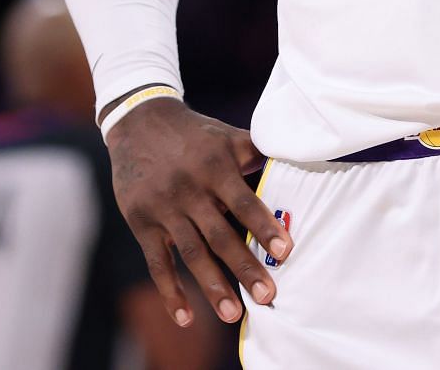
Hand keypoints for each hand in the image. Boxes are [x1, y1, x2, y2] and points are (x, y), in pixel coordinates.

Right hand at [106, 98, 291, 328]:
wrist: (138, 122)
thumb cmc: (195, 134)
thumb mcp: (226, 136)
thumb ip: (259, 151)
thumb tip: (302, 154)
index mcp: (215, 167)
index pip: (243, 202)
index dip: (263, 227)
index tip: (284, 252)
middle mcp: (189, 189)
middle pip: (219, 235)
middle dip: (244, 267)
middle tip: (266, 297)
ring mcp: (164, 208)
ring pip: (191, 253)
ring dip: (212, 286)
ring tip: (233, 314)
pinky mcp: (142, 223)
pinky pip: (157, 263)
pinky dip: (170, 292)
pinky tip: (186, 318)